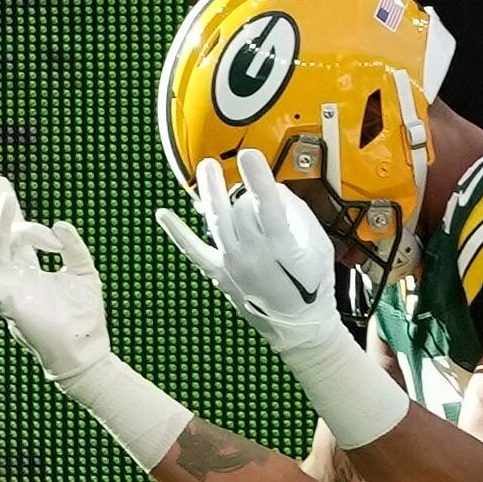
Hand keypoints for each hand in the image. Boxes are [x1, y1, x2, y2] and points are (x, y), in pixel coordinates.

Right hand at [0, 175, 115, 382]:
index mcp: (32, 268)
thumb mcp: (84, 271)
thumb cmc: (84, 315)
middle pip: (3, 238)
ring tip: (7, 202)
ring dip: (0, 227)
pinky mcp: (5, 302)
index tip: (2, 186)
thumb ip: (73, 247)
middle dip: (2, 211)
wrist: (86, 349)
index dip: (10, 211)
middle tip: (2, 185)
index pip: (17, 234)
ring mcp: (9, 288)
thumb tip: (60, 223)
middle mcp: (16, 276)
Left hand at [154, 151, 352, 358]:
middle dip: (245, 190)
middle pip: (240, 209)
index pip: (267, 205)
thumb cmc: (313, 286)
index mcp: (283, 248)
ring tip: (207, 167)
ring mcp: (233, 265)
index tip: (250, 155)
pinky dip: (177, 232)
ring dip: (210, 192)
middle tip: (237, 162)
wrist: (299, 326)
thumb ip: (297, 215)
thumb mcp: (318, 245)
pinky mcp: (219, 273)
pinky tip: (164, 215)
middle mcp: (254, 255)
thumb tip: (273, 190)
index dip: (257, 178)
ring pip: (216, 221)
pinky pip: (193, 250)